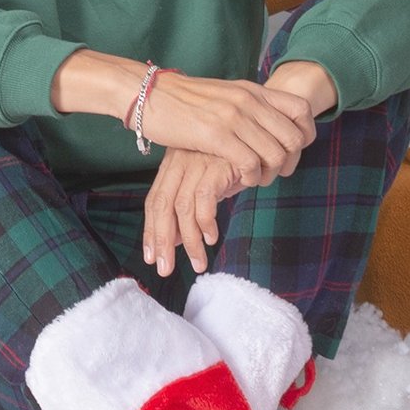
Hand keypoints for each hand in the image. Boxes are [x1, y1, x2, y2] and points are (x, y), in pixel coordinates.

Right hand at [137, 70, 316, 188]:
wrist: (148, 93)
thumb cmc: (182, 99)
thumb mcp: (224, 94)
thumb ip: (246, 104)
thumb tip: (265, 119)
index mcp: (253, 90)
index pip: (301, 109)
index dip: (306, 134)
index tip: (294, 151)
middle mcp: (249, 101)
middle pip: (294, 137)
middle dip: (290, 162)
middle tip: (275, 173)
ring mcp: (233, 117)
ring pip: (275, 154)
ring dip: (270, 174)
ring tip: (256, 179)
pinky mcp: (216, 135)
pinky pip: (250, 163)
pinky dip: (251, 177)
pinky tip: (241, 180)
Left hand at [143, 148, 240, 276]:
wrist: (259, 141)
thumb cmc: (232, 165)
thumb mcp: (206, 184)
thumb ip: (189, 208)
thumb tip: (174, 240)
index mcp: (172, 164)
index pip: (154, 201)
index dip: (151, 231)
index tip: (151, 256)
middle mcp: (180, 161)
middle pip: (163, 205)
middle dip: (162, 240)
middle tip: (165, 268)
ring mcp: (197, 161)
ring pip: (183, 207)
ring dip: (190, 240)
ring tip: (198, 263)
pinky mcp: (217, 164)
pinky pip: (205, 199)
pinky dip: (207, 222)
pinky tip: (212, 237)